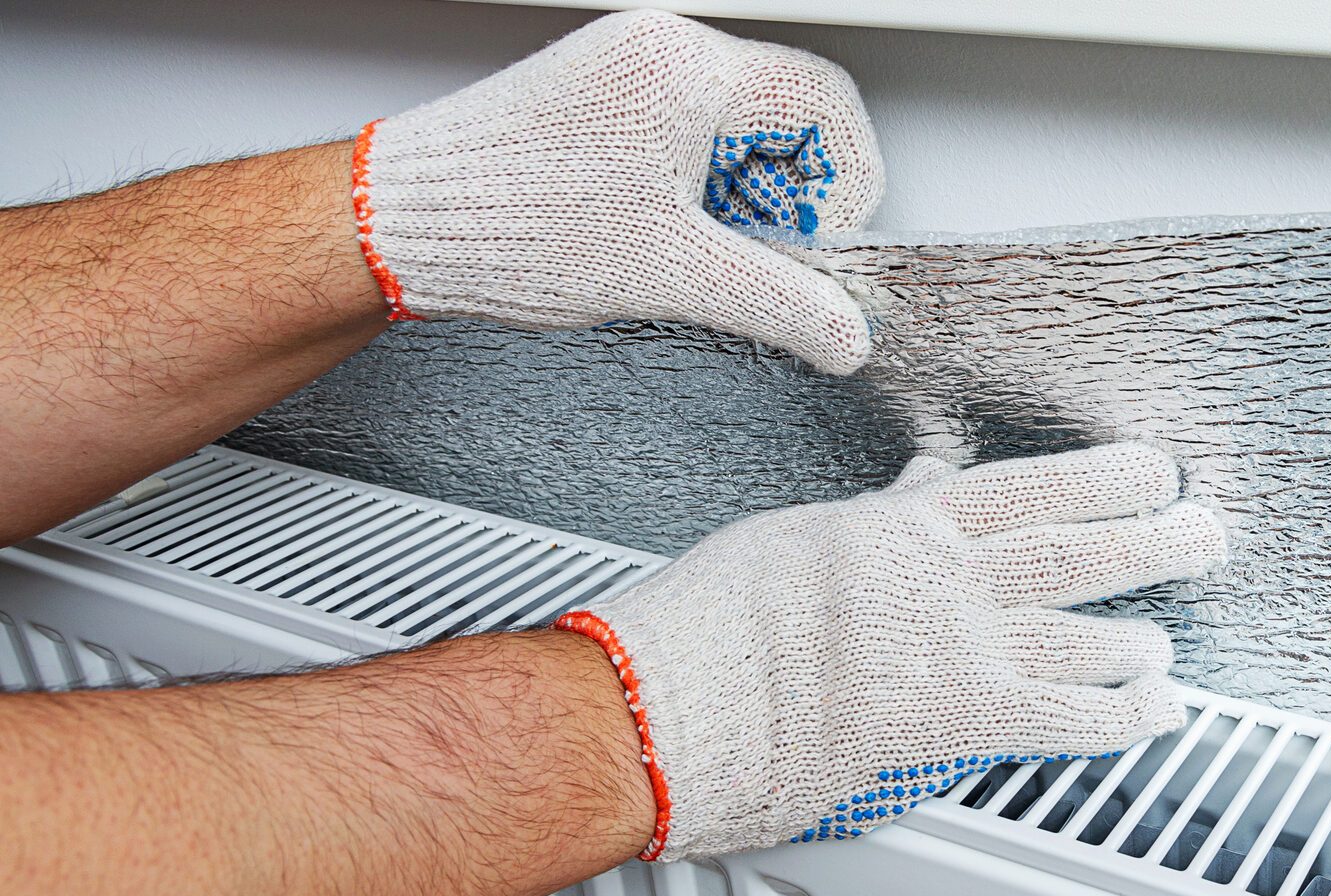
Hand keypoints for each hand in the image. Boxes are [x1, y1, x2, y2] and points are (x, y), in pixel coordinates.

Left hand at [353, 9, 883, 373]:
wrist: (404, 222)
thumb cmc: (508, 223)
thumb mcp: (672, 276)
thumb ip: (777, 303)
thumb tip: (841, 330)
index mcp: (687, 71)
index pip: (825, 104)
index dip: (847, 182)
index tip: (830, 241)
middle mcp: (658, 52)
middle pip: (783, 113)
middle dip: (792, 195)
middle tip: (773, 258)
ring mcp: (626, 70)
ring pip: (734, 127)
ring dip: (745, 197)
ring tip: (710, 255)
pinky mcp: (599, 100)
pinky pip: (685, 133)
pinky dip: (699, 189)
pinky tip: (668, 238)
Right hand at [557, 444, 1227, 860]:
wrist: (681, 693)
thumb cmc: (713, 619)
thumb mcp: (795, 535)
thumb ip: (872, 516)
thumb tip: (914, 488)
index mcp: (905, 526)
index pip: (1029, 486)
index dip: (1103, 476)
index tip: (1148, 468)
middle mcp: (947, 577)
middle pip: (1080, 549)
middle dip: (1157, 538)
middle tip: (1207, 531)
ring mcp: (960, 646)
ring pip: (1085, 633)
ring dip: (1140, 639)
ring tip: (1165, 642)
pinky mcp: (960, 719)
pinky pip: (1069, 719)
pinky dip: (1126, 716)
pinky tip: (1161, 712)